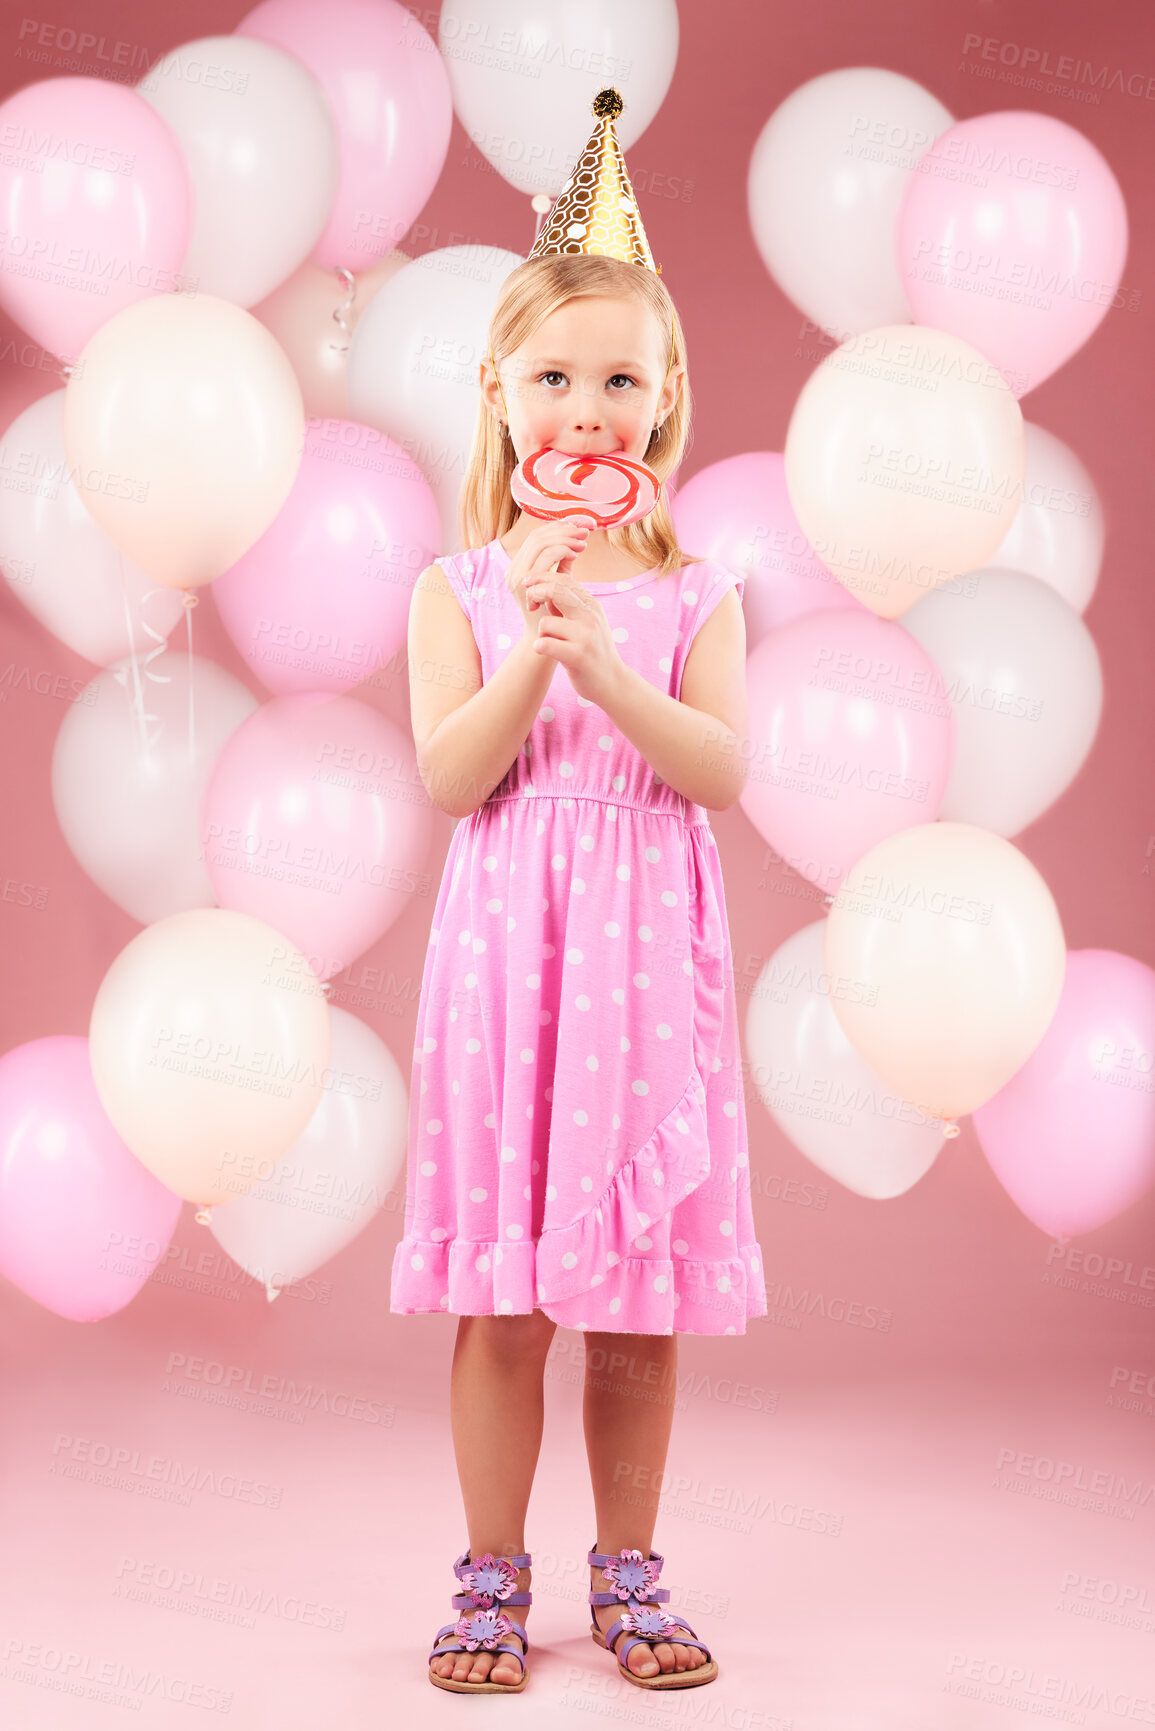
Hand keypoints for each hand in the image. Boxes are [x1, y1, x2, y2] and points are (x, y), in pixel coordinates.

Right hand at [506, 515, 594, 630]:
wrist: (546, 644)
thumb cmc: (556, 617)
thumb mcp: (559, 584)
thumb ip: (563, 563)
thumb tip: (578, 540)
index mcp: (519, 567)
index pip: (536, 537)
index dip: (557, 528)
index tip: (579, 526)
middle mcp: (513, 569)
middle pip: (537, 536)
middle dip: (563, 529)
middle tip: (585, 529)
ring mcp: (516, 575)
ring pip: (540, 542)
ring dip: (565, 538)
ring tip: (583, 541)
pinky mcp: (524, 583)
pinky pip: (544, 556)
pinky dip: (562, 550)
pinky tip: (577, 552)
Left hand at [524, 575, 625, 707]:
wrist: (611, 681)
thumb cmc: (592, 650)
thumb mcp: (585, 622)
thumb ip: (566, 606)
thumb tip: (541, 588)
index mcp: (592, 605)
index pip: (563, 580)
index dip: (541, 579)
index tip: (528, 586)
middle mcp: (590, 616)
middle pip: (554, 591)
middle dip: (534, 594)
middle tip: (530, 607)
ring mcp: (585, 635)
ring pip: (545, 623)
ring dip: (541, 634)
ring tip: (551, 644)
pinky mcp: (577, 655)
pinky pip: (544, 644)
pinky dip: (539, 647)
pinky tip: (546, 652)